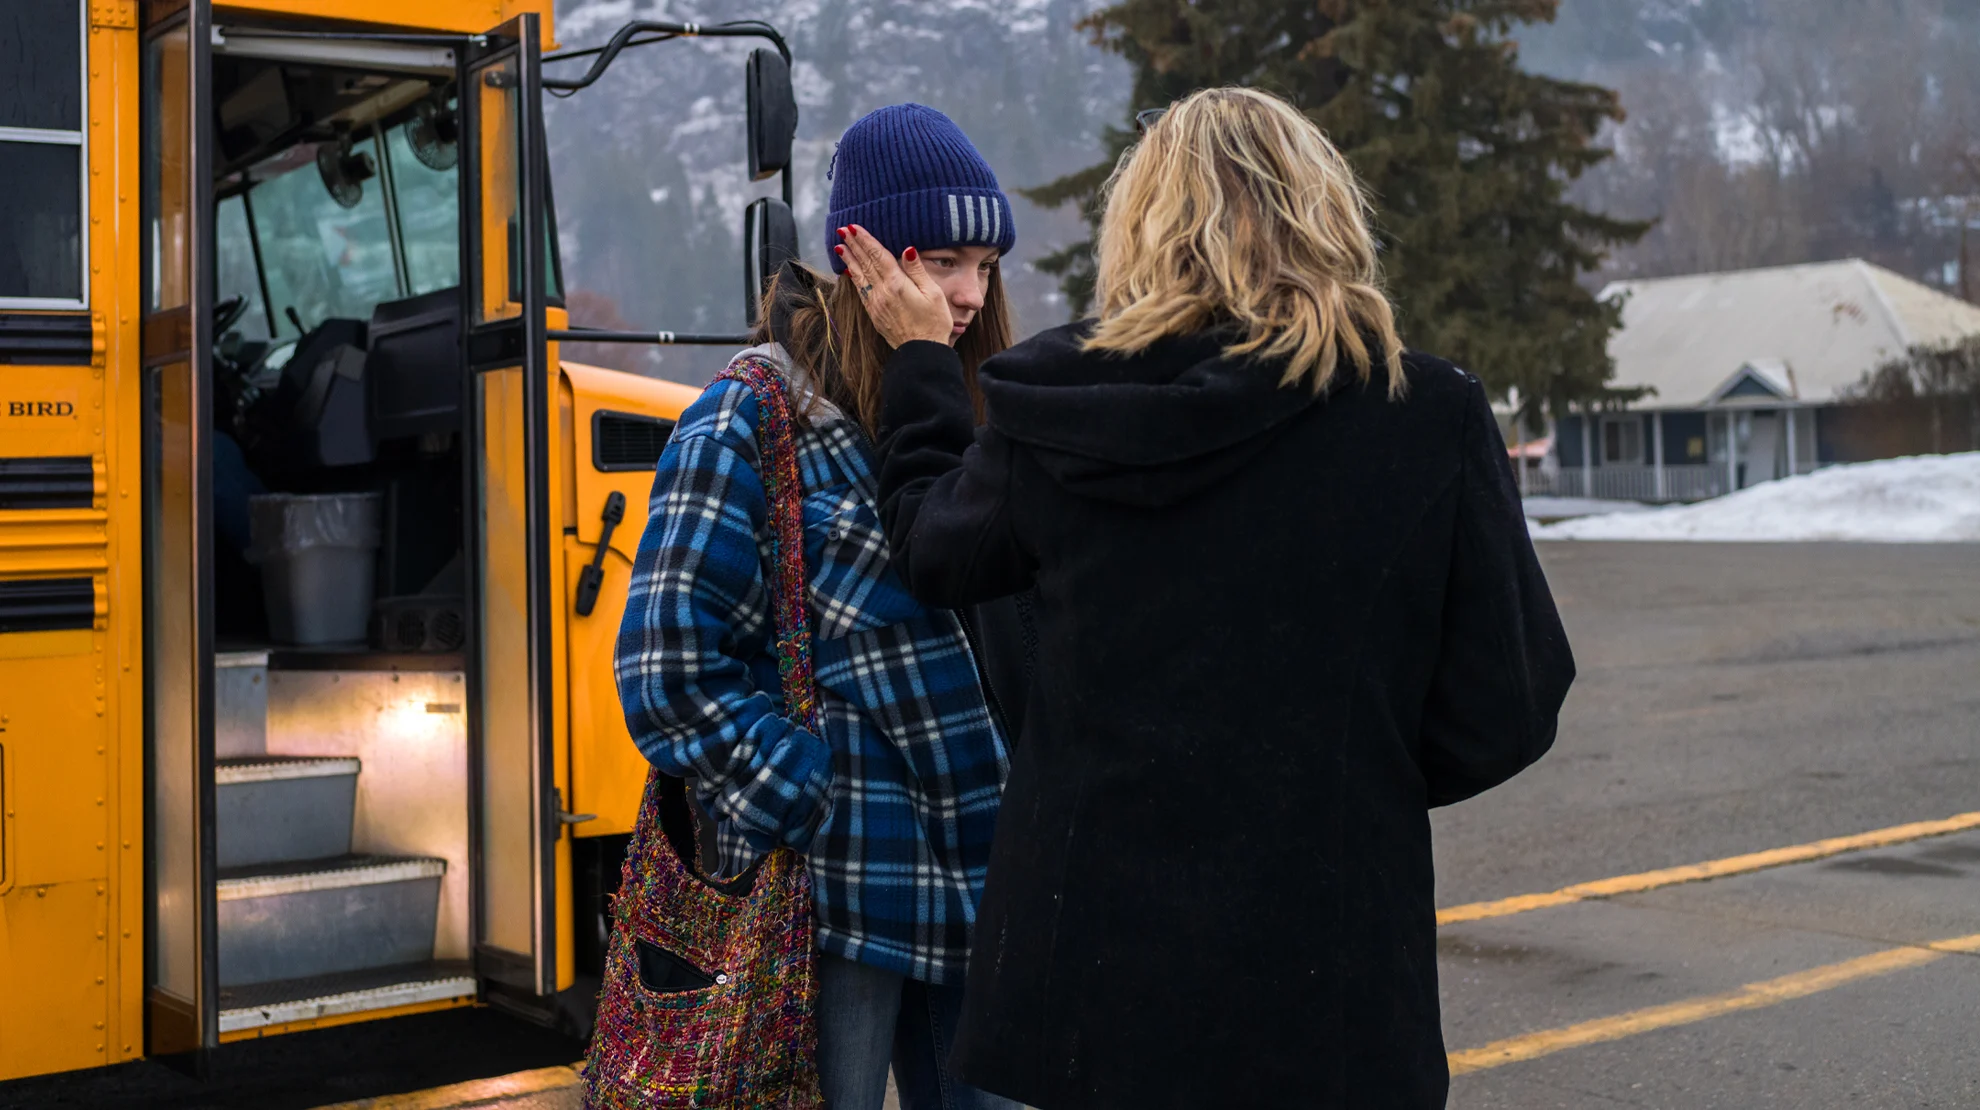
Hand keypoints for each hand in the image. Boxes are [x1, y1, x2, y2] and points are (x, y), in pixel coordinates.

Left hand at [835, 225, 952, 346]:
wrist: (922, 353)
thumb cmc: (934, 323)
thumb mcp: (933, 293)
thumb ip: (917, 271)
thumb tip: (907, 249)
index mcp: (897, 284)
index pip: (878, 255)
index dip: (866, 240)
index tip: (854, 227)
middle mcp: (882, 292)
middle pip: (866, 263)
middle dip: (854, 245)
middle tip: (842, 230)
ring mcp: (876, 304)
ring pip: (860, 276)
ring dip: (850, 259)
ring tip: (840, 246)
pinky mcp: (875, 314)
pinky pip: (861, 291)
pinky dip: (854, 278)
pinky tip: (849, 271)